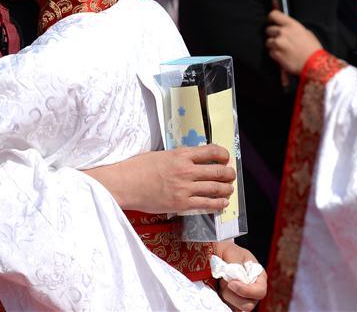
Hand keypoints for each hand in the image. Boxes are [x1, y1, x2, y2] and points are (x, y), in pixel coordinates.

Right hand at [84, 145, 235, 213]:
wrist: (124, 184)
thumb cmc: (138, 167)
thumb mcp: (161, 154)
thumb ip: (179, 157)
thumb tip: (193, 160)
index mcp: (180, 154)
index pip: (211, 151)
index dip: (223, 154)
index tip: (226, 157)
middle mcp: (186, 170)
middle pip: (218, 171)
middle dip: (229, 174)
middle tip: (231, 175)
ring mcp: (184, 188)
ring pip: (215, 188)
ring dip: (227, 189)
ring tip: (230, 189)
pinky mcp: (181, 204)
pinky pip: (206, 204)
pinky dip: (218, 204)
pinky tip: (222, 203)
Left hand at [213, 241, 266, 311]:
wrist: (217, 254)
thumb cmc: (227, 252)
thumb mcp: (232, 253)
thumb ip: (236, 266)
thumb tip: (235, 279)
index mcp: (259, 277)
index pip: (260, 292)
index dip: (246, 290)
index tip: (231, 283)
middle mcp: (254, 291)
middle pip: (249, 305)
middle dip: (232, 294)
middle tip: (223, 280)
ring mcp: (244, 299)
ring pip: (237, 308)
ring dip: (226, 295)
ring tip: (221, 282)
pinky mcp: (233, 304)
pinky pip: (229, 308)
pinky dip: (222, 301)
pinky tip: (218, 288)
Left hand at [265, 10, 322, 74]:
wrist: (314, 64)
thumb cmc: (312, 49)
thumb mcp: (306, 32)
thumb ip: (293, 28)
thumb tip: (285, 28)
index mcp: (291, 25)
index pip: (274, 15)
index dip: (271, 18)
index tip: (271, 21)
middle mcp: (283, 32)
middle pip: (268, 29)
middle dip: (272, 34)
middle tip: (280, 39)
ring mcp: (278, 44)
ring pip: (268, 42)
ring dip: (273, 45)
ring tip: (282, 49)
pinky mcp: (276, 54)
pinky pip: (270, 52)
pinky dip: (275, 54)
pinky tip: (283, 56)